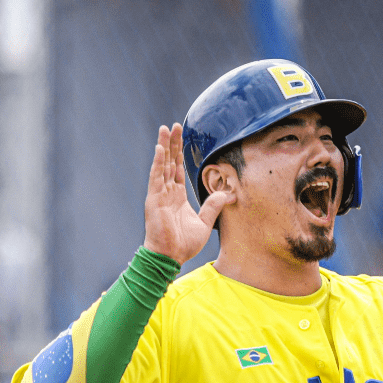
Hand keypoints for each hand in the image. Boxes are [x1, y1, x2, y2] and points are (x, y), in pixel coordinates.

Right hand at [142, 123, 232, 264]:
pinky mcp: (154, 200)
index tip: (181, 137)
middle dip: (172, 143)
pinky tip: (160, 149)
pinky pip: (156, 177)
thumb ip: (214, 206)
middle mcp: (166, 192)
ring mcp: (159, 194)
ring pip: (162, 165)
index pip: (178, 169)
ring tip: (165, 129)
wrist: (170, 257)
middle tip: (174, 125)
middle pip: (170, 162)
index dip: (179, 153)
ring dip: (164, 146)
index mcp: (177, 196)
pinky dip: (158, 163)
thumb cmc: (184, 243)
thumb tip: (228, 194)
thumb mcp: (204, 222)